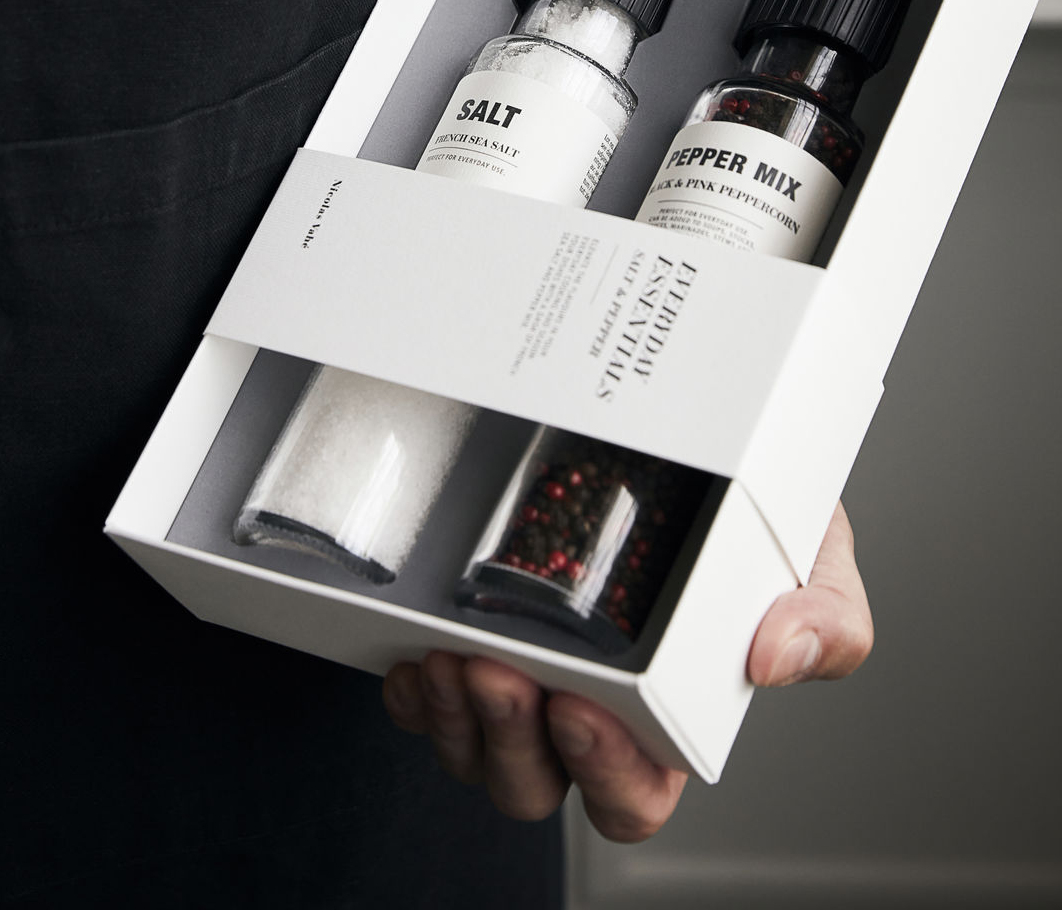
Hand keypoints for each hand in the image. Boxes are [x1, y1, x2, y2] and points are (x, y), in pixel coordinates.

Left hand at [382, 501, 872, 841]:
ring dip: (454, 716)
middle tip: (497, 674)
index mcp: (667, 719)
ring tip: (451, 654)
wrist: (697, 442)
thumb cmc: (757, 517)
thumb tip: (775, 656)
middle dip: (508, 740)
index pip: (632, 798)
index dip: (603, 775)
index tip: (580, 711)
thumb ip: (827, 615)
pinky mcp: (469, 634)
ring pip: (471, 748)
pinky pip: (424, 699)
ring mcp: (521, 676)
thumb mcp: (815, 555)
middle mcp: (587, 710)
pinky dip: (413, 691)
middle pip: (533, 782)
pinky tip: (416, 651)